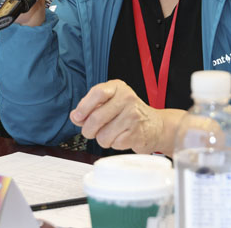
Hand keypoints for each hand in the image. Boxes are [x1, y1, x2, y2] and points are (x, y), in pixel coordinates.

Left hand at [70, 79, 184, 154]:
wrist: (155, 125)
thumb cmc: (128, 113)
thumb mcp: (110, 103)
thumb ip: (90, 108)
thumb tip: (75, 116)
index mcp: (118, 88)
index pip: (97, 93)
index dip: (84, 107)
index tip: (78, 116)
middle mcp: (127, 98)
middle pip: (95, 118)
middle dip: (89, 130)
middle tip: (92, 131)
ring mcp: (133, 116)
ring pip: (102, 135)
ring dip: (102, 139)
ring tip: (111, 133)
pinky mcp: (136, 133)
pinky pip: (113, 144)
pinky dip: (114, 144)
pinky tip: (122, 136)